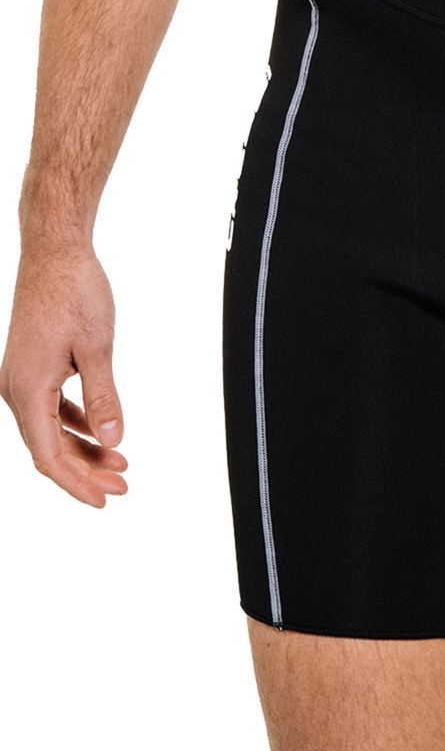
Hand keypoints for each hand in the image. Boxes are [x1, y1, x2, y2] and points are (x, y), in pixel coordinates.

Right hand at [0, 242, 128, 507]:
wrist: (55, 251)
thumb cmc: (74, 290)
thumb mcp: (97, 347)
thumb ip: (103, 398)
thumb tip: (111, 442)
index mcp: (28, 389)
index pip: (49, 456)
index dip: (76, 484)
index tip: (104, 499)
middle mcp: (16, 388)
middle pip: (48, 448)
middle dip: (85, 471)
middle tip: (121, 485)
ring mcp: (21, 377)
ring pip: (50, 429)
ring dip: (82, 448)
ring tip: (118, 462)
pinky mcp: (31, 365)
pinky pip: (50, 407)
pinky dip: (74, 423)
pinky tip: (99, 433)